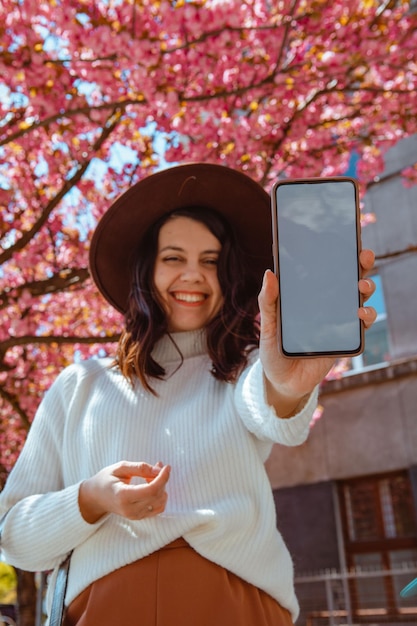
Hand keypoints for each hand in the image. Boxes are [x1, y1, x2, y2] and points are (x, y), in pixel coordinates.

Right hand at [79, 461, 170, 523]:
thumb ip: (140, 468)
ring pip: (160, 502)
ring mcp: (135, 516)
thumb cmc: (106, 479)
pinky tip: (152, 485)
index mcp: (123, 496)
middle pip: (157, 495)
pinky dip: (159, 495)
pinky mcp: (139, 517)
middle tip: (156, 466)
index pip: (151, 490)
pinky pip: (158, 508)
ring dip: (161, 487)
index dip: (163, 477)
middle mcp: (130, 509)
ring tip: (151, 476)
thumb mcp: (120, 467)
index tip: (166, 466)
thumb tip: (159, 470)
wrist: (95, 497)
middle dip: (162, 479)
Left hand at [258, 248, 376, 416]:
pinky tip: (361, 313)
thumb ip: (268, 301)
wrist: (283, 382)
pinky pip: (362, 324)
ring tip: (362, 286)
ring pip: (359, 298)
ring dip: (366, 288)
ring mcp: (338, 320)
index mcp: (307, 296)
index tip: (344, 239)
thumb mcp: (268, 325)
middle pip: (348, 279)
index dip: (336, 253)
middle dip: (360, 264)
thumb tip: (270, 273)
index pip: (324, 270)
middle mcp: (326, 304)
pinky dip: (366, 316)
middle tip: (363, 256)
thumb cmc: (273, 350)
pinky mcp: (345, 339)